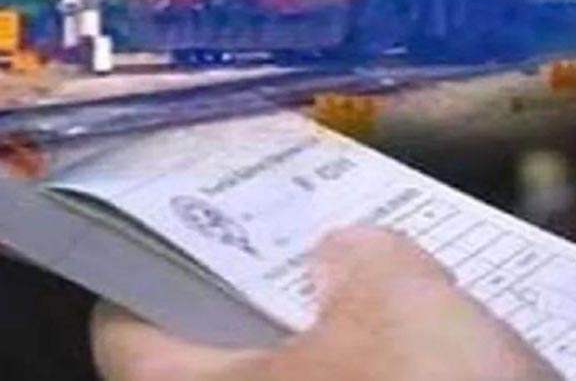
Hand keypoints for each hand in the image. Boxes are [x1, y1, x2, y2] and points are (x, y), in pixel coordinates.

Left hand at [91, 227, 561, 380]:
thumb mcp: (401, 304)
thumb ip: (365, 256)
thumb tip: (347, 253)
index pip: (133, 326)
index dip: (170, 261)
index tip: (214, 215)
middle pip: (230, 349)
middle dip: (282, 283)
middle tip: (323, 229)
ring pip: (308, 372)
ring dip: (346, 323)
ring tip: (394, 270)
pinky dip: (385, 362)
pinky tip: (436, 332)